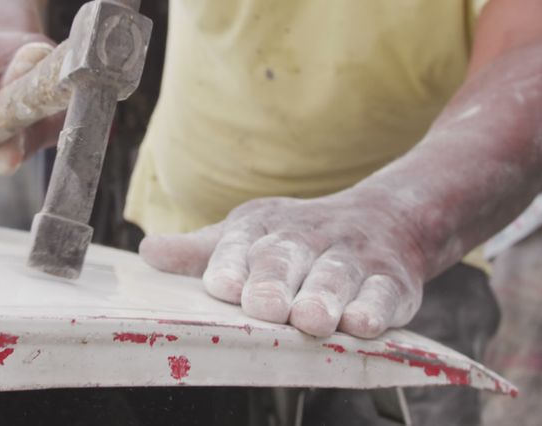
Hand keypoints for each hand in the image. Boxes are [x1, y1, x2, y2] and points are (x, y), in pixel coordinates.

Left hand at [138, 191, 428, 337]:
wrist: (388, 218)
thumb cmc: (301, 239)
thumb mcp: (250, 234)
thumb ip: (203, 252)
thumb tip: (148, 253)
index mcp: (265, 226)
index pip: (243, 243)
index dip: (232, 264)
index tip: (222, 286)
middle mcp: (309, 237)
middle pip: (289, 257)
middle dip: (275, 281)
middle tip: (263, 306)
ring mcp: (352, 257)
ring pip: (336, 276)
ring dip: (325, 297)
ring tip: (311, 319)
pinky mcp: (392, 280)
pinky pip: (384, 293)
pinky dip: (374, 308)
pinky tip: (362, 322)